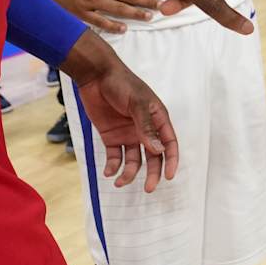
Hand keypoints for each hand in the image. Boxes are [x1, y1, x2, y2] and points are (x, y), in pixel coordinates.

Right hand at [42, 0, 160, 33]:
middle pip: (127, 1)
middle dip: (145, 5)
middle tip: (159, 10)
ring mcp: (88, 4)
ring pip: (115, 12)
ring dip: (133, 16)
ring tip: (147, 18)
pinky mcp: (78, 12)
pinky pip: (97, 22)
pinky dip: (111, 26)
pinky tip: (122, 29)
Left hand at [62, 32, 178, 191]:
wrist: (95, 75)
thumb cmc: (121, 83)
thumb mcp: (137, 103)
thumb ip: (147, 127)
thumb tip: (158, 150)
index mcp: (157, 118)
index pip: (169, 143)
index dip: (171, 160)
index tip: (168, 176)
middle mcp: (145, 129)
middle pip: (153, 156)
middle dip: (152, 173)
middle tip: (149, 189)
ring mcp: (128, 133)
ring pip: (133, 160)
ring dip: (129, 173)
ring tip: (119, 181)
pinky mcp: (111, 136)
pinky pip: (115, 156)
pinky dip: (113, 166)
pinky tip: (108, 172)